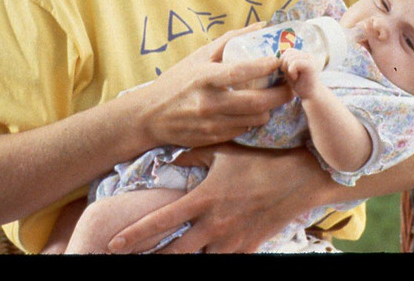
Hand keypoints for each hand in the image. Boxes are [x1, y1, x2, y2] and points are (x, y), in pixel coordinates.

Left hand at [107, 143, 332, 252]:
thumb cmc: (259, 161)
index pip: (160, 222)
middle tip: (125, 260)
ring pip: (196, 261)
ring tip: (160, 260)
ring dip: (179, 260)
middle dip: (149, 259)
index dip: (134, 235)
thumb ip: (193, 155)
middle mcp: (214, 225)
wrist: (300, 179)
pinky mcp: (247, 249)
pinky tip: (200, 256)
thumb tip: (169, 157)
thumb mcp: (223, 151)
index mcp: (203, 200)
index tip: (113, 243)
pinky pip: (223, 261)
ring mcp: (231, 241)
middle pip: (172, 253)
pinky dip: (209, 259)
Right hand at [139, 25, 291, 147]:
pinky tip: (255, 110)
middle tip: (291, 85)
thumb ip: (230, 40)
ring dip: (270, 108)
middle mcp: (209, 102)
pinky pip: (245, 129)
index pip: (241, 71)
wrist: (150, 116)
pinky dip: (254, 119)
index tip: (281, 60)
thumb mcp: (198, 56)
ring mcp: (213, 123)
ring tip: (275, 97)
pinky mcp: (214, 138)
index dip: (265, 66)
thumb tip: (261, 25)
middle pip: (256, 101)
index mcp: (205, 77)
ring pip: (255, 118)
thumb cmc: (177, 81)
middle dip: (280, 94)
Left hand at [279, 48, 323, 98]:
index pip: (288, 51)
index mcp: (304, 55)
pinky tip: (296, 78)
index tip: (288, 72)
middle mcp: (308, 55)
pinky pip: (294, 63)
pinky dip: (291, 72)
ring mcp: (310, 59)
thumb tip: (276, 57)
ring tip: (295, 77)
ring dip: (288, 69)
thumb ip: (285, 62)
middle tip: (291, 75)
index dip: (284, 61)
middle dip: (285, 65)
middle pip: (288, 53)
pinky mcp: (310, 65)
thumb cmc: (299, 85)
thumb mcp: (289, 71)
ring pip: (290, 58)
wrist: (310, 96)